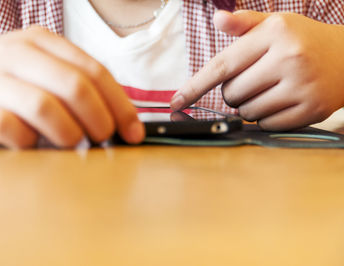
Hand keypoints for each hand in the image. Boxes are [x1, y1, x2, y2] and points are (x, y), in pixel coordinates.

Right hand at [0, 26, 143, 147]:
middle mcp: (16, 55)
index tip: (133, 132)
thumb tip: (117, 118)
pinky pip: (9, 128)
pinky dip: (29, 142)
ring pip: (44, 107)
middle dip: (100, 120)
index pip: (94, 71)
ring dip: (69, 133)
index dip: (120, 105)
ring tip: (72, 143)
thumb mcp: (38, 66)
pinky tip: (31, 143)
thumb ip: (73, 83)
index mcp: (41, 42)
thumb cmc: (1, 78)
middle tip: (104, 139)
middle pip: (74, 87)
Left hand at [171, 10, 343, 130]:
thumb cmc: (304, 40)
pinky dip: (266, 118)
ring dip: (249, 106)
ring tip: (268, 90)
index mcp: (274, 34)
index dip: (194, 86)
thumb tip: (217, 19)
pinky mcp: (311, 110)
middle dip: (233, 92)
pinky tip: (280, 102)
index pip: (222, 65)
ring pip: (247, 112)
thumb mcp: (276, 24)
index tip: (176, 101)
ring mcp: (302, 86)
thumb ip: (244, 23)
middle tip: (252, 81)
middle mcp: (288, 59)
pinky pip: (267, 125)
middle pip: (232, 94)